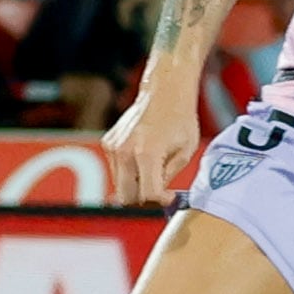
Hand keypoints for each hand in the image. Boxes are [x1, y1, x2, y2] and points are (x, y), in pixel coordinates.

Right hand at [104, 73, 202, 208]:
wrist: (165, 92)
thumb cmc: (181, 120)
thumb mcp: (185, 151)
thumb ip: (168, 176)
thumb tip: (157, 199)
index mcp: (146, 154)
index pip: (146, 195)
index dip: (160, 201)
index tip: (170, 197)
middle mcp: (124, 152)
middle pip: (126, 196)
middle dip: (143, 200)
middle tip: (160, 192)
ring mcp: (113, 148)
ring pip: (119, 184)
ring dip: (136, 185)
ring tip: (156, 168)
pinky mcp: (108, 144)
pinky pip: (116, 169)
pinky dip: (129, 171)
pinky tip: (145, 155)